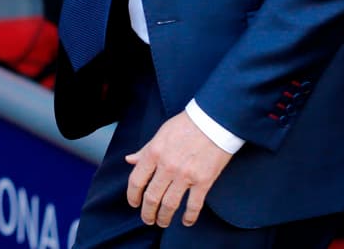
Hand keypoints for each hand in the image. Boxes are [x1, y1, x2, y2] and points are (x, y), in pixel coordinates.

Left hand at [126, 111, 232, 227]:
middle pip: (152, 197)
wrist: (213, 121)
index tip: (133, 203)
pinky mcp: (203, 181)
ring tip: (162, 222)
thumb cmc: (186, 125)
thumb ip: (145, 150)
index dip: (132, 196)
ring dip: (164, 217)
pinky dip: (189, 217)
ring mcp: (185, 176)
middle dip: (147, 212)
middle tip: (148, 219)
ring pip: (170, 204)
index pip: (136, 180)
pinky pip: (194, 205)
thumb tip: (130, 160)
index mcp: (154, 153)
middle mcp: (167, 166)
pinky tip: (186, 222)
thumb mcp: (160, 134)